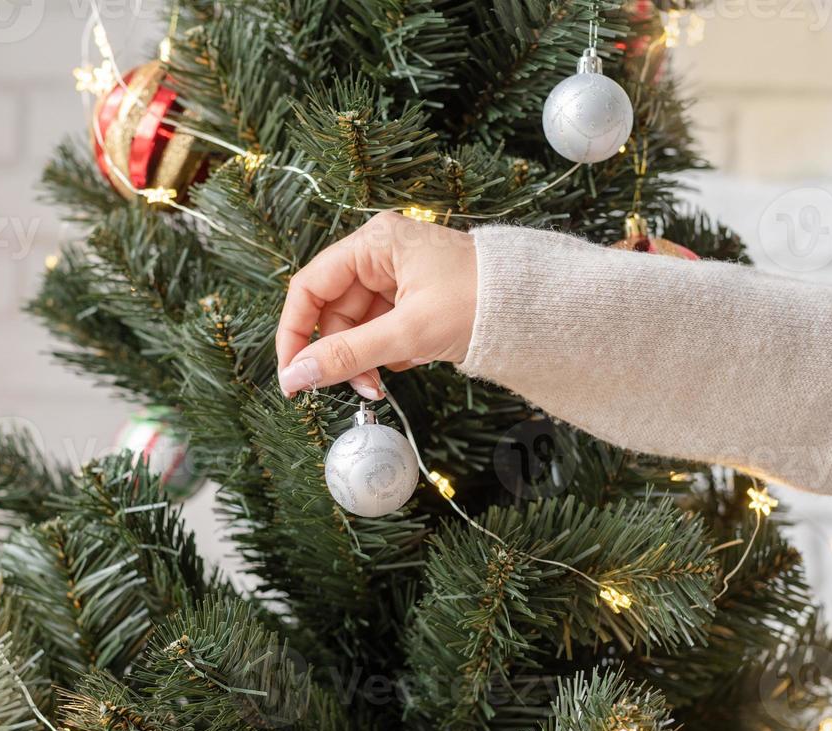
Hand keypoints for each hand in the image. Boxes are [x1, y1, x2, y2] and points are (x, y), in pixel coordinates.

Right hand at [276, 211, 477, 399]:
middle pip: (333, 311)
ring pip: (358, 326)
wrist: (540, 309)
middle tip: (358, 387)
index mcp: (374, 243)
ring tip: (381, 383)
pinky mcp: (416, 302)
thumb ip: (347, 355)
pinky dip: (387, 355)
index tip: (291, 375)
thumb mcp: (407, 333)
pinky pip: (383, 332)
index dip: (294, 332)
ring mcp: (399, 279)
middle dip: (340, 354)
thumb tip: (295, 376)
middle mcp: (382, 255)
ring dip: (365, 360)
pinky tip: (409, 363)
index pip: (310, 287)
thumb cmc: (480, 303)